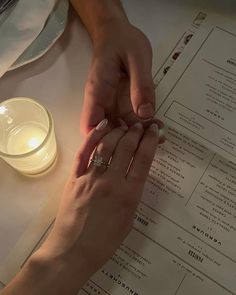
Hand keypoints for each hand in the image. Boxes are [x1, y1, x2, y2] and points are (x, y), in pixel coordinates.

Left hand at [40, 119, 158, 290]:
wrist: (73, 251)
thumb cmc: (105, 242)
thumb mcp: (129, 220)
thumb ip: (132, 195)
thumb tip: (133, 176)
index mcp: (129, 194)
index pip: (143, 159)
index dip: (151, 141)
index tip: (154, 130)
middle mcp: (111, 181)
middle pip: (126, 148)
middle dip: (136, 132)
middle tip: (140, 125)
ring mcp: (91, 177)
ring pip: (106, 145)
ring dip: (117, 131)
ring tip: (123, 125)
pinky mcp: (74, 177)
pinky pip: (83, 152)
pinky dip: (93, 136)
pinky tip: (102, 126)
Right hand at [80, 20, 160, 134]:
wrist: (117, 32)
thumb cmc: (123, 40)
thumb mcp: (137, 58)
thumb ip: (141, 86)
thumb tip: (145, 115)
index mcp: (97, 92)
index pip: (89, 126)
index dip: (101, 142)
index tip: (122, 148)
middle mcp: (101, 103)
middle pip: (105, 133)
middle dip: (124, 144)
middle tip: (150, 143)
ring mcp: (111, 104)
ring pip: (119, 129)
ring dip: (136, 137)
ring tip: (159, 137)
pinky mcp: (121, 103)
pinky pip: (129, 119)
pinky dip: (141, 126)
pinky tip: (157, 128)